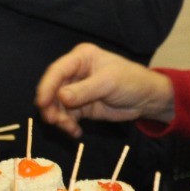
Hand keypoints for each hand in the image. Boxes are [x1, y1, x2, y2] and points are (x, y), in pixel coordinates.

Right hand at [35, 43, 175, 138]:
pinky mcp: (80, 107)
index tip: (42, 103)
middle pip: (53, 89)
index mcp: (80, 58)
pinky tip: (76, 132)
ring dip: (59, 118)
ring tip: (70, 128)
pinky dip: (68, 125)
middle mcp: (74, 73)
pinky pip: (66, 116)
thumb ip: (84, 90)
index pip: (57, 71)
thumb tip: (60, 98)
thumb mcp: (108, 83)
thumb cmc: (132, 81)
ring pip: (57, 105)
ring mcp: (76, 90)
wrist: (148, 99)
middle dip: (51, 106)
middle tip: (54, 121)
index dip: (47, 86)